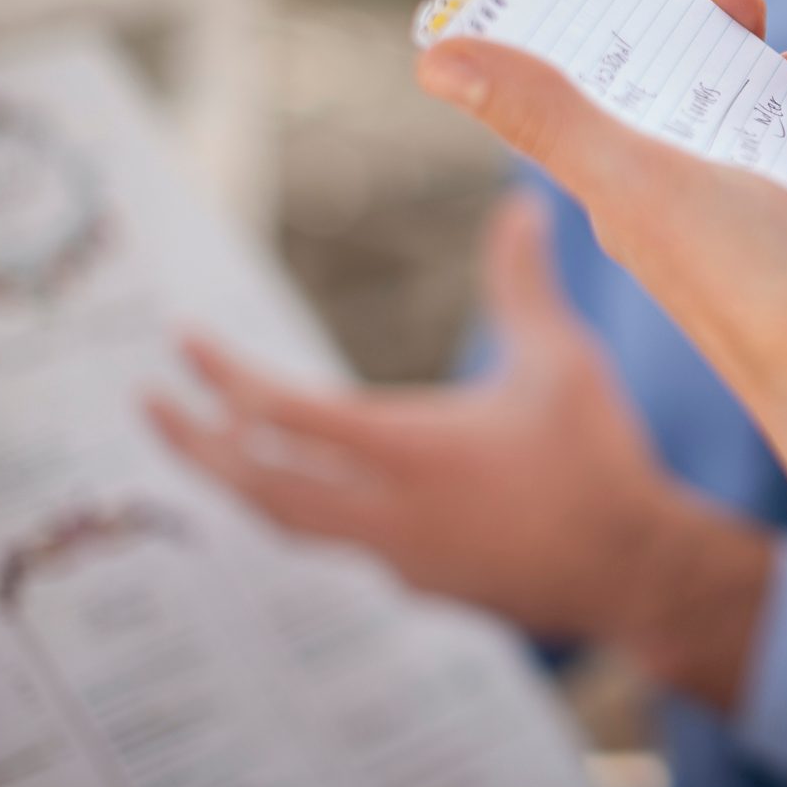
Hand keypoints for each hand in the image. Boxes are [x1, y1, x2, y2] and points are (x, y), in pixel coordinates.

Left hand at [146, 191, 775, 708]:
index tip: (183, 341)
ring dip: (244, 480)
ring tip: (215, 449)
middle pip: (258, 481)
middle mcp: (385, 511)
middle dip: (196, 441)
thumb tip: (525, 203)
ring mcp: (398, 557)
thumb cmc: (600, 459)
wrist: (634, 572)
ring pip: (290, 520)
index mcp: (409, 449)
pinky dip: (312, 509)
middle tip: (153, 405)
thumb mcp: (563, 359)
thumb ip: (526, 283)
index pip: (283, 411)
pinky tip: (323, 493)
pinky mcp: (423, 583)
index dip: (224, 373)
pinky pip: (343, 544)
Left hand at [410, 0, 786, 585]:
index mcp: (634, 195)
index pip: (600, 87)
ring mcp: (783, 206)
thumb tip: (434, 58)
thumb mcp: (642, 190)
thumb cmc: (761, 302)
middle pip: (688, 85)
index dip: (607, 15)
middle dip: (698, 22)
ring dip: (772, 56)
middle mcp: (702, 198)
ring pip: (768, 102)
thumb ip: (553, 119)